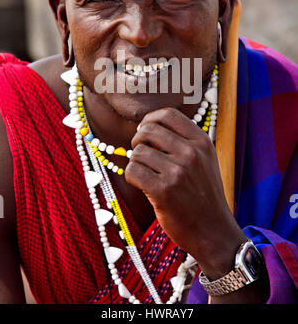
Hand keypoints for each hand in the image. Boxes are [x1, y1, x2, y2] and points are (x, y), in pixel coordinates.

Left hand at [125, 107, 245, 278]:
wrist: (214, 232)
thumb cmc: (204, 195)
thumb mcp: (204, 161)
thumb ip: (183, 142)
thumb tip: (147, 128)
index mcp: (201, 141)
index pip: (168, 114)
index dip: (150, 119)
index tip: (144, 130)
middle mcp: (191, 153)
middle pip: (148, 130)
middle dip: (137, 140)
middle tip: (140, 154)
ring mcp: (178, 171)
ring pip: (137, 152)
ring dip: (135, 163)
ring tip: (145, 174)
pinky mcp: (164, 191)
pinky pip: (132, 171)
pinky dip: (131, 177)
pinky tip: (142, 185)